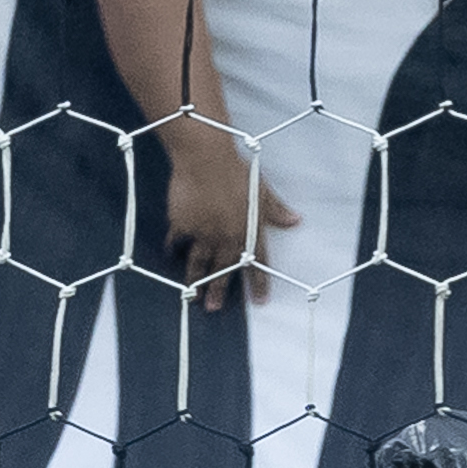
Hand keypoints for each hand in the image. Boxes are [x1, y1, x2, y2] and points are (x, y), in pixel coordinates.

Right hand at [163, 128, 300, 310]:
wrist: (206, 159)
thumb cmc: (237, 171)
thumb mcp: (262, 190)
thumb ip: (276, 210)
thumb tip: (296, 220)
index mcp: (250, 230)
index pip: (258, 262)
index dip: (259, 283)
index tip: (259, 301)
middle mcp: (227, 236)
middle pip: (224, 269)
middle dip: (220, 290)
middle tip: (214, 308)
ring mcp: (203, 232)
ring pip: (200, 262)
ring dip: (197, 280)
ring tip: (192, 295)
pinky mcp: (182, 224)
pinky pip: (177, 242)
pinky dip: (173, 249)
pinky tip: (170, 257)